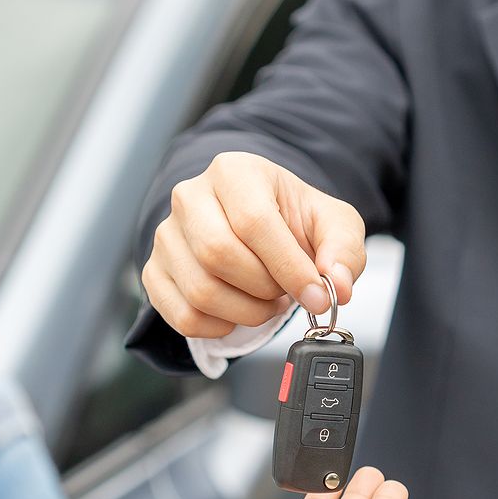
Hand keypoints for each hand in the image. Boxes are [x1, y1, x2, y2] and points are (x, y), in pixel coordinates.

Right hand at [143, 152, 367, 338]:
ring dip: (246, 311)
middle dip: (264, 288)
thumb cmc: (290, 220)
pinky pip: (182, 315)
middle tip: (284, 292)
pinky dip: (220, 326)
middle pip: (219, 255)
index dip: (288, 266)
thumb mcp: (331, 223)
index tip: (316, 295)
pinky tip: (238, 310)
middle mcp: (190, 197)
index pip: (253, 221)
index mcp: (234, 172)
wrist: (256, 226)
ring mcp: (167, 235)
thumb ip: (343, 250)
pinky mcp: (154, 271)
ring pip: (200, 291)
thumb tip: (337, 285)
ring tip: (265, 300)